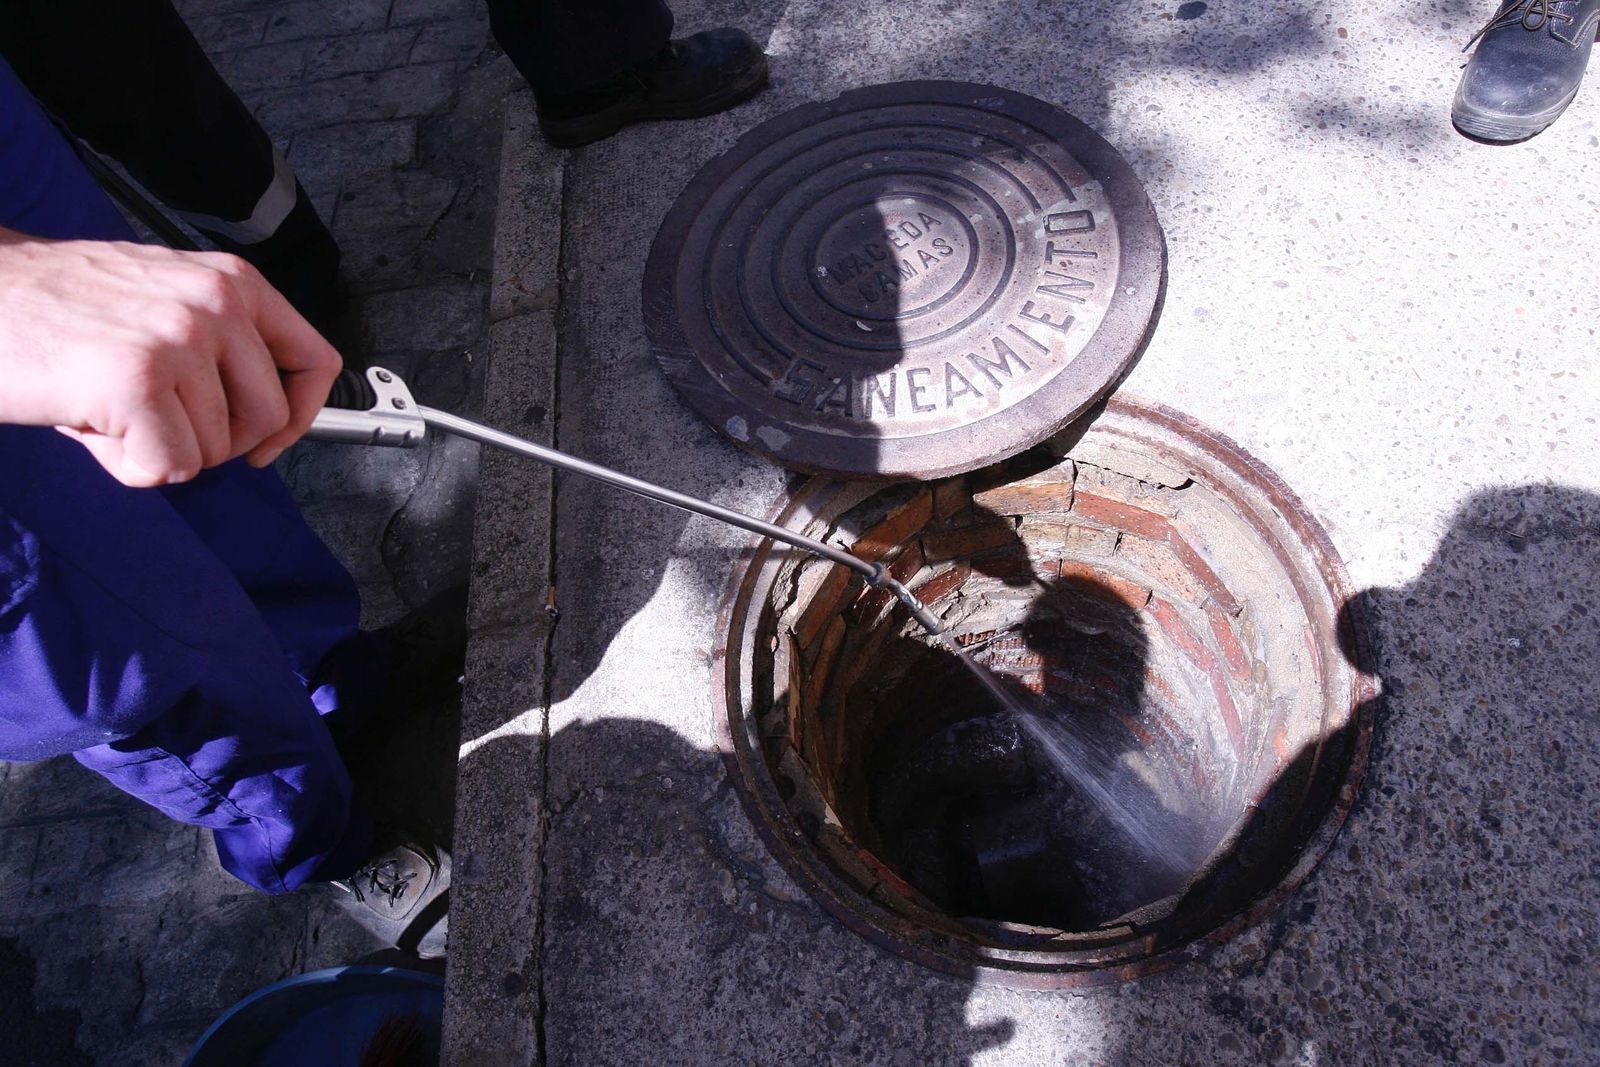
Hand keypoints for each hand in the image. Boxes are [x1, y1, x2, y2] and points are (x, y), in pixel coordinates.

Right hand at [0, 229, 341, 486]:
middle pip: (267, 418)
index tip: (270, 438)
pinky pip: (170, 467)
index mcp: (231, 281)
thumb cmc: (55, 307)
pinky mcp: (139, 381)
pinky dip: (130, 466)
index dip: (299, 414)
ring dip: (160, 449)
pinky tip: (95, 427)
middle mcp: (216, 303)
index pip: (316, 359)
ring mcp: (180, 340)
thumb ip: (221, 350)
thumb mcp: (160, 303)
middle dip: (217, 441)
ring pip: (215, 449)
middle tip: (158, 420)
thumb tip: (268, 423)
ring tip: (110, 406)